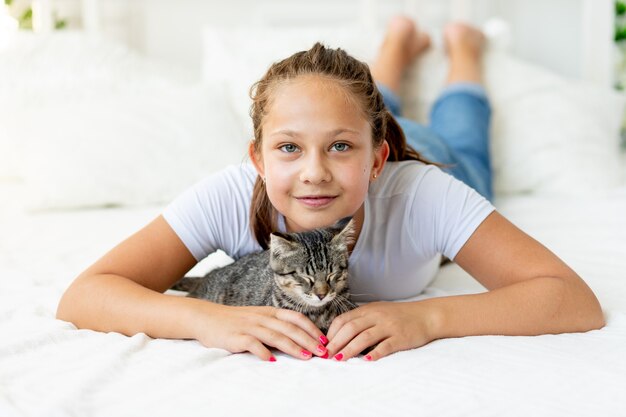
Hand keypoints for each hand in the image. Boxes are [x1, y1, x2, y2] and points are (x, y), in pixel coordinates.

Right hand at [190, 302, 328, 360]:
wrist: (206, 318)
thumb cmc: (235, 321)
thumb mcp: (258, 318)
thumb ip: (275, 326)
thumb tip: (298, 339)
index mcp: (270, 312)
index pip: (296, 318)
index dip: (311, 328)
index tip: (324, 340)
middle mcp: (262, 317)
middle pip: (290, 328)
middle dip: (309, 340)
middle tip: (322, 352)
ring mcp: (249, 326)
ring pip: (276, 336)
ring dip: (293, 347)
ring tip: (306, 357)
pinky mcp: (236, 337)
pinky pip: (252, 344)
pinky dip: (263, 352)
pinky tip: (272, 361)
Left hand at [325, 300, 437, 360]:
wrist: (426, 316)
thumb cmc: (399, 316)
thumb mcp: (378, 312)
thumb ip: (361, 320)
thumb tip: (339, 335)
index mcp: (368, 310)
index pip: (343, 320)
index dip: (331, 333)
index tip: (324, 345)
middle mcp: (376, 316)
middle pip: (350, 329)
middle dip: (336, 343)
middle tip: (325, 356)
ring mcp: (388, 326)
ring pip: (364, 337)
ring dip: (349, 350)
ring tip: (339, 360)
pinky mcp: (400, 337)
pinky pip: (386, 346)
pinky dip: (375, 353)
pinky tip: (367, 361)